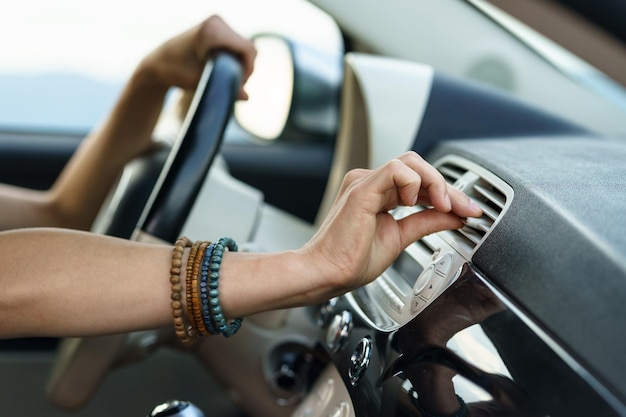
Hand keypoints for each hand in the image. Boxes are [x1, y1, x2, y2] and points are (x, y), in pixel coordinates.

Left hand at [139, 15, 255, 98]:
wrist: (159, 62)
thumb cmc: (176, 72)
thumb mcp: (201, 82)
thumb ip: (226, 87)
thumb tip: (247, 97)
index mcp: (213, 31)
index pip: (247, 49)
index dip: (249, 69)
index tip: (240, 84)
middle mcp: (217, 22)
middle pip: (248, 47)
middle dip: (246, 68)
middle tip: (235, 84)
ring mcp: (217, 23)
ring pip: (244, 45)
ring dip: (241, 63)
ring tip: (229, 78)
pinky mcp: (217, 27)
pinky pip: (237, 43)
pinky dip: (235, 57)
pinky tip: (225, 69)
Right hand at [303, 152, 482, 292]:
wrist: (327, 273)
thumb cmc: (350, 260)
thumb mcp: (401, 238)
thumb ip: (426, 223)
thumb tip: (453, 217)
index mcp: (378, 194)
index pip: (420, 182)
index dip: (447, 194)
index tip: (468, 211)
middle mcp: (371, 183)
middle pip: (418, 167)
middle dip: (447, 187)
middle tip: (464, 208)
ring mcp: (365, 182)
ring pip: (410, 162)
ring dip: (434, 182)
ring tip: (443, 206)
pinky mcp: (362, 189)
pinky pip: (396, 170)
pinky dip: (414, 182)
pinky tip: (417, 203)